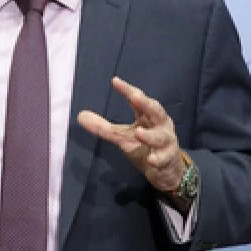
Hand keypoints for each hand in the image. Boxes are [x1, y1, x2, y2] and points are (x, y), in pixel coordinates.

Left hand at [77, 76, 185, 193]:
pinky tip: (151, 160)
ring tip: (138, 133)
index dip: (128, 90)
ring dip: (150, 135)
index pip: (138, 100)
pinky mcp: (169, 158)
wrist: (166, 170)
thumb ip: (103, 128)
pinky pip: (164, 158)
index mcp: (148, 116)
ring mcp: (167, 141)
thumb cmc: (146, 146)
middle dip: (146, 104)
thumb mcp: (122, 136)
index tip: (115, 81)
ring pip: (161, 136)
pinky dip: (158, 159)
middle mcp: (160, 125)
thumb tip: (80, 116)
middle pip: (156, 111)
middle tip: (135, 97)